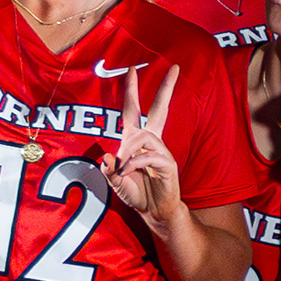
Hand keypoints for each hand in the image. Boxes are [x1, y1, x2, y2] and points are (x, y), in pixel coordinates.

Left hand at [100, 65, 182, 227]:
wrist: (154, 212)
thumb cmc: (138, 194)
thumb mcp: (116, 183)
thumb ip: (110, 172)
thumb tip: (106, 158)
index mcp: (136, 141)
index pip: (133, 111)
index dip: (132, 91)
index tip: (131, 70)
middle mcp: (151, 142)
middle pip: (160, 109)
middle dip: (166, 88)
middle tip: (174, 68)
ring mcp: (161, 151)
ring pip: (145, 136)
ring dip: (128, 150)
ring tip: (122, 168)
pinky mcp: (168, 164)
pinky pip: (149, 156)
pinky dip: (135, 163)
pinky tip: (129, 172)